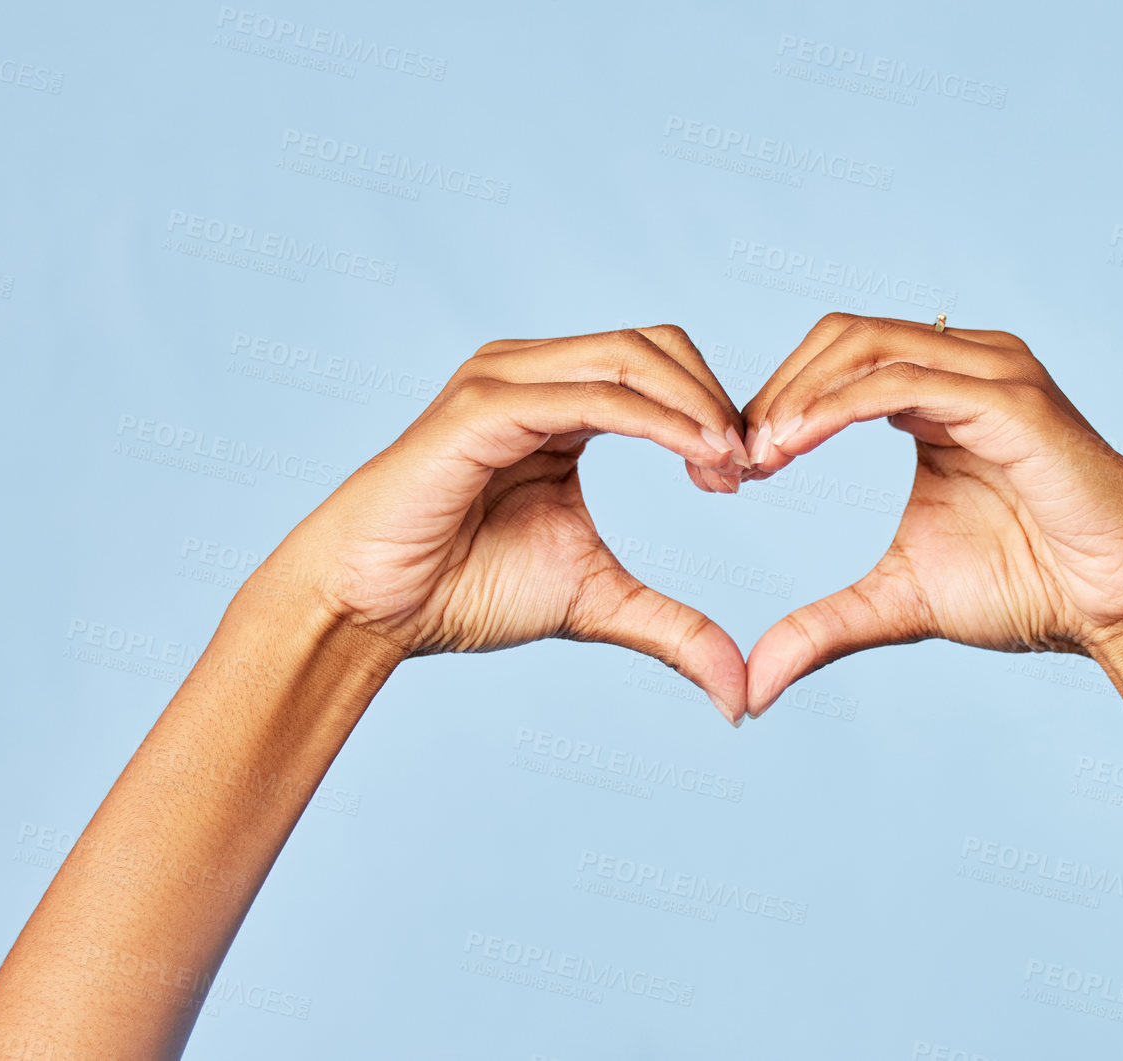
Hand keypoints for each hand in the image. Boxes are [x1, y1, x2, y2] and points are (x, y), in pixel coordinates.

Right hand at [271, 326, 756, 724]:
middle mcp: (534, 373)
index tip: (749, 476)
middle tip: (749, 469)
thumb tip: (741, 694)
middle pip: (657, 344)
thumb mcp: (596, 600)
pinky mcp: (482, 406)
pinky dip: (655, 421)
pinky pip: (591, 396)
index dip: (717, 410)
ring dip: (696, 404)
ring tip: (731, 464)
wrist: (373, 610)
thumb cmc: (464, 592)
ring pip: (631, 355)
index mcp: (560, 400)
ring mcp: (505, 380)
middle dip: (717, 399)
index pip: (661, 367)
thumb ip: (672, 628)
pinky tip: (695, 459)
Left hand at [736, 313, 1122, 715]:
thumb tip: (751, 687)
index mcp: (939, 393)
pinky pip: (906, 380)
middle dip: (774, 392)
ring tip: (755, 456)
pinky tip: (796, 444)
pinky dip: (840, 405)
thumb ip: (824, 625)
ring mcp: (993, 373)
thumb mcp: (900, 601)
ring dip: (798, 395)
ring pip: (868, 344)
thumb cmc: (1032, 590)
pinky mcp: (1012, 398)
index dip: (772, 406)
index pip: (836, 362)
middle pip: (841, 336)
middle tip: (729, 464)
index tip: (727, 472)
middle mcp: (966, 365)